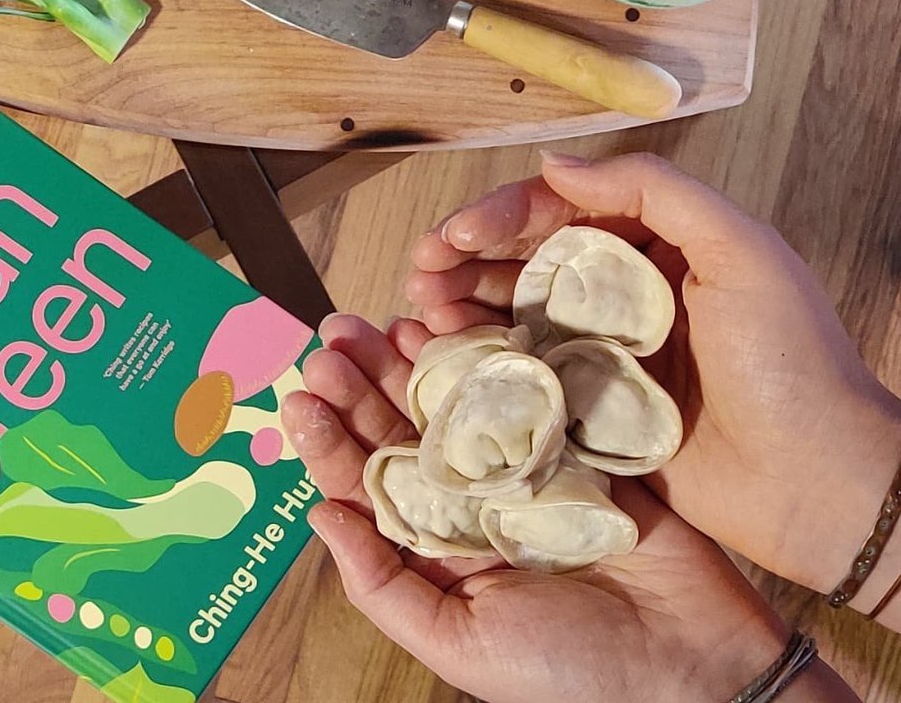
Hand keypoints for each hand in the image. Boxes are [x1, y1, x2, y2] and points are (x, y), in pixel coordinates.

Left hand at [280, 314, 818, 702]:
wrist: (693, 661)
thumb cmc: (572, 672)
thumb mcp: (459, 643)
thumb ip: (382, 585)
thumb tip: (317, 515)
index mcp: (436, 548)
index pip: (369, 483)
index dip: (330, 440)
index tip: (300, 396)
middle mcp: (468, 500)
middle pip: (401, 430)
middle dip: (361, 385)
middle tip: (329, 340)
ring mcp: (517, 465)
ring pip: (448, 402)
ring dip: (409, 363)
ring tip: (373, 325)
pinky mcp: (567, 437)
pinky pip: (516, 388)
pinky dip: (481, 356)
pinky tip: (446, 329)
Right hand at [405, 151, 900, 606]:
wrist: (819, 486)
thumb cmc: (790, 362)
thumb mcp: (740, 249)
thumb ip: (654, 190)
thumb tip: (556, 165)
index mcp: (652, 245)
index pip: (559, 212)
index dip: (500, 216)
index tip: (457, 233)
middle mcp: (617, 293)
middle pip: (522, 259)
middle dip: (464, 257)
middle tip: (421, 268)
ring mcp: (598, 352)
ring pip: (511, 314)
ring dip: (460, 303)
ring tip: (421, 308)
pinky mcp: (586, 410)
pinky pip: (519, 374)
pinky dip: (476, 359)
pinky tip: (441, 351)